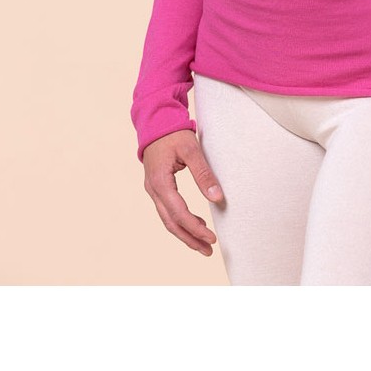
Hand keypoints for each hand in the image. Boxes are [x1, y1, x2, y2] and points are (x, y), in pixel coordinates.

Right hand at [142, 129, 224, 256]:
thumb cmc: (173, 133)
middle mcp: (153, 189)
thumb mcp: (192, 149)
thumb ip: (204, 174)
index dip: (195, 228)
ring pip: (168, 219)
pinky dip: (181, 221)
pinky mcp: (157, 186)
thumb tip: (217, 198)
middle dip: (190, 238)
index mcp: (160, 182)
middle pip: (171, 222)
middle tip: (208, 250)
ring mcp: (153, 189)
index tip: (212, 238)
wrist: (155, 120)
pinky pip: (167, 210)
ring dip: (185, 233)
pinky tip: (196, 223)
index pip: (179, 213)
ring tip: (203, 243)